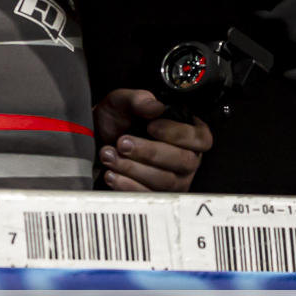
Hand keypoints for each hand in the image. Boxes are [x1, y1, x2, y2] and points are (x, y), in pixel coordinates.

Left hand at [92, 89, 212, 191]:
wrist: (95, 140)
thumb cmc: (117, 120)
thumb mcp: (124, 102)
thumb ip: (140, 100)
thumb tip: (156, 107)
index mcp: (189, 132)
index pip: (200, 138)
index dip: (177, 134)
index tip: (151, 127)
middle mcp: (188, 158)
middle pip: (184, 161)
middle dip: (150, 152)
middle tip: (123, 143)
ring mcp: (175, 180)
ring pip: (165, 181)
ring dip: (134, 168)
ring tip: (110, 155)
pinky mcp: (157, 196)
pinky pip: (149, 196)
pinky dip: (128, 186)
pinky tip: (111, 174)